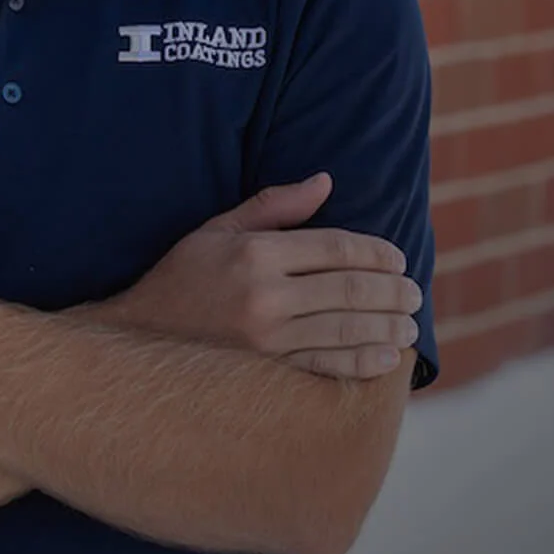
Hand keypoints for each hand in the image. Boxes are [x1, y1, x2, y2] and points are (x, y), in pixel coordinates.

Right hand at [99, 175, 421, 378]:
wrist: (139, 336)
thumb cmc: (182, 276)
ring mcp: (267, 339)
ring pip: (346, 330)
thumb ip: (273, 206)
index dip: (375, 252)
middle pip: (349, 290)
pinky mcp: (267, 372)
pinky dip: (362, 363)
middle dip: (391, 291)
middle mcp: (265, 296)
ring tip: (409, 323)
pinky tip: (385, 357)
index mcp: (255, 254)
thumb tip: (325, 181)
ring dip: (387, 327)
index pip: (335, 248)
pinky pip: (327, 367)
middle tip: (414, 292)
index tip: (397, 258)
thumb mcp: (217, 229)